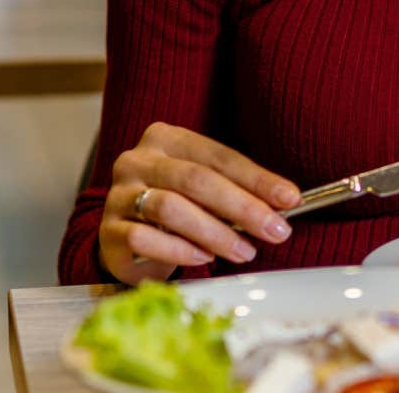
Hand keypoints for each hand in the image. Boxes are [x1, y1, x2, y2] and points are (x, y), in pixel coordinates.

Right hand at [99, 122, 301, 284]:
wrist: (126, 236)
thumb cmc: (176, 207)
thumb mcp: (206, 189)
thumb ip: (236, 190)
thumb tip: (285, 202)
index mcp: (166, 138)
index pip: (218, 156)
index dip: (257, 178)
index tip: (289, 199)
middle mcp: (138, 160)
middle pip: (195, 179)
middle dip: (242, 207)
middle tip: (274, 230)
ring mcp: (119, 194)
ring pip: (170, 208)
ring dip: (214, 232)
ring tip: (244, 251)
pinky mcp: (108, 231)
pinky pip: (143, 238)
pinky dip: (178, 250)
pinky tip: (203, 260)